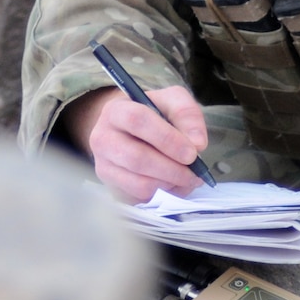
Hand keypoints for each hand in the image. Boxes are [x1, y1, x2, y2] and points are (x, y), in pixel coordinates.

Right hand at [65, 85, 209, 203]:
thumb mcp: (171, 101)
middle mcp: (102, 138)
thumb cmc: (152, 114)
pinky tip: (173, 184)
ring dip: (170, 184)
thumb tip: (197, 143)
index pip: (137, 121)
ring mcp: (103, 165)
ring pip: (139, 183)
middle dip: (172, 169)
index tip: (191, 153)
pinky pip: (140, 198)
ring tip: (187, 179)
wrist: (129, 130)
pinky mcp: (111, 187)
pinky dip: (162, 195)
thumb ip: (187, 114)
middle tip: (194, 173)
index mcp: (115, 110)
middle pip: (137, 158)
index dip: (167, 139)